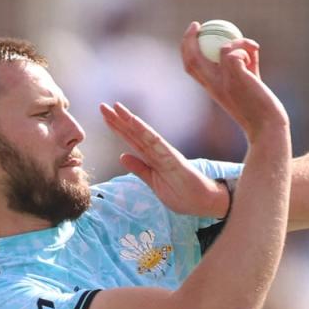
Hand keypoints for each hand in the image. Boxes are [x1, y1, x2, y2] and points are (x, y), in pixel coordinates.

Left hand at [100, 101, 228, 217]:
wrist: (205, 202)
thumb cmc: (183, 194)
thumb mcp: (154, 183)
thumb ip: (140, 169)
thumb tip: (122, 157)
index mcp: (153, 158)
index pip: (132, 140)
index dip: (118, 128)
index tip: (105, 116)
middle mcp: (159, 152)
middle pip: (135, 134)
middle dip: (118, 120)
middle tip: (102, 106)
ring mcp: (166, 154)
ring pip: (144, 134)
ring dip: (130, 121)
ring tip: (117, 108)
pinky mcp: (173, 159)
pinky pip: (157, 143)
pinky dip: (145, 131)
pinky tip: (134, 122)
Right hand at [180, 22, 287, 139]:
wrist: (267, 126)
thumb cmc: (261, 107)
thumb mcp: (248, 82)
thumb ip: (244, 65)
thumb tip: (245, 46)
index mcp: (212, 88)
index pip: (191, 66)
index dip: (187, 47)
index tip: (195, 32)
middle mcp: (213, 85)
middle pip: (191, 59)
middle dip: (188, 39)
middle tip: (198, 25)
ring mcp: (224, 82)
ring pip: (222, 48)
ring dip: (238, 42)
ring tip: (252, 48)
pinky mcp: (236, 77)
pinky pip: (236, 52)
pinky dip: (246, 47)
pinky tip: (256, 55)